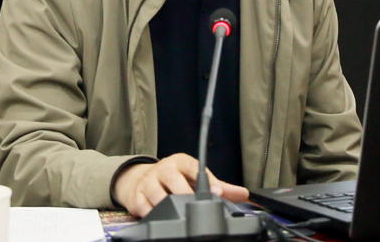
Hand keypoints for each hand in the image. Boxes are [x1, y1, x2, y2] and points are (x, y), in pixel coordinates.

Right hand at [113, 154, 251, 216]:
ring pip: (158, 194)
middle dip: (185, 193)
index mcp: (181, 162)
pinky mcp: (136, 196)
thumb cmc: (174, 179)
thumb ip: (219, 186)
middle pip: (174, 179)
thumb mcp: (194, 177)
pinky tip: (160, 217)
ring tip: (179, 213)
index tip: (217, 193)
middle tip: (195, 205)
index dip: (207, 179)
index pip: (194, 166)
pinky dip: (152, 214)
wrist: (141, 180)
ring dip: (168, 205)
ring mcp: (148, 182)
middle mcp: (164, 169)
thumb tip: (243, 194)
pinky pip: (144, 207)